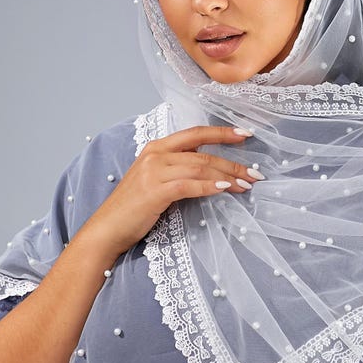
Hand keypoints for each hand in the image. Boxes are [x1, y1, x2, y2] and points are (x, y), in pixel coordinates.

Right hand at [79, 125, 263, 259]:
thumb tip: (210, 170)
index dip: (222, 133)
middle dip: (233, 163)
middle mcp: (155, 154)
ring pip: (200, 168)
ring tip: (246, 185)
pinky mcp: (155, 190)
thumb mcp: (155, 181)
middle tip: (255, 173)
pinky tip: (225, 190)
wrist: (107, 230)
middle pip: (203, 154)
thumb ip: (177, 170)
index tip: (246, 134)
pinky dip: (209, 187)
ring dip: (227, 177)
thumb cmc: (133, 209)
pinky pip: (189, 185)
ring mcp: (153, 171)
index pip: (195, 134)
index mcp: (156, 148)